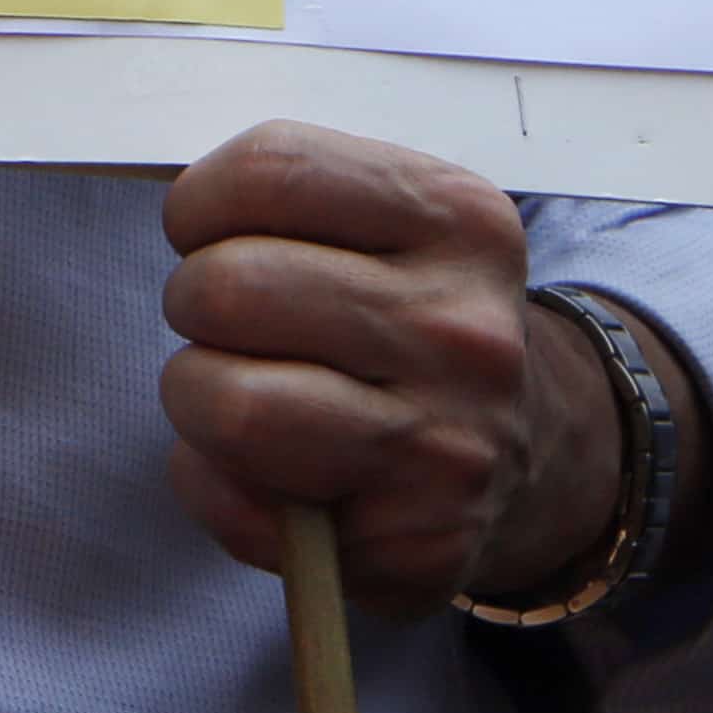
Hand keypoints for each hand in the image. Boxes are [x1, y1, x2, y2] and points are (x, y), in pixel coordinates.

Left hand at [155, 121, 632, 616]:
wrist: (528, 451)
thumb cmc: (405, 323)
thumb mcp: (386, 224)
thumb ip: (289, 201)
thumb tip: (184, 221)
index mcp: (459, 220)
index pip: (272, 170)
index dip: (199, 206)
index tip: (208, 235)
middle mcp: (465, 328)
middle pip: (230, 286)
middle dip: (194, 304)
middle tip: (228, 326)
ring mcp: (448, 442)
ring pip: (230, 402)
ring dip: (196, 396)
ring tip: (241, 394)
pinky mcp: (415, 542)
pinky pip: (231, 500)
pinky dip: (213, 485)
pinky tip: (265, 475)